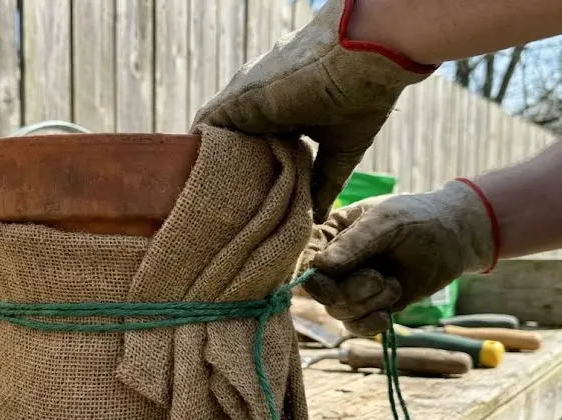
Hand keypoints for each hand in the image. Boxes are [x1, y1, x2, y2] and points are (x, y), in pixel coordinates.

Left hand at [191, 0, 434, 222]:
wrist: (361, 61)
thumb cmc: (360, 97)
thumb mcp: (339, 150)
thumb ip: (323, 182)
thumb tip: (319, 217)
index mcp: (280, 108)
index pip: (253, 141)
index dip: (247, 167)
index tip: (246, 198)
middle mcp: (256, 100)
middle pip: (230, 139)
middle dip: (223, 169)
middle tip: (221, 206)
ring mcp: (243, 98)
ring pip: (216, 135)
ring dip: (209, 163)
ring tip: (207, 200)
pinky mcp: (234, 100)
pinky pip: (206, 129)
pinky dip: (201, 152)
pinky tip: (199, 180)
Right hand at [297, 180, 497, 335]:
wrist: (453, 238)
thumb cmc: (417, 218)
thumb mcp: (386, 222)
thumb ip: (354, 243)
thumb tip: (320, 266)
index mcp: (330, 235)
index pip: (307, 262)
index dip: (315, 277)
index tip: (332, 281)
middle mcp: (335, 263)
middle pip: (321, 292)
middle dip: (349, 292)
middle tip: (379, 279)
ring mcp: (352, 286)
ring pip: (339, 311)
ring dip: (367, 304)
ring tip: (393, 286)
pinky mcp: (371, 306)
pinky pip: (355, 326)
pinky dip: (369, 326)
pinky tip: (387, 316)